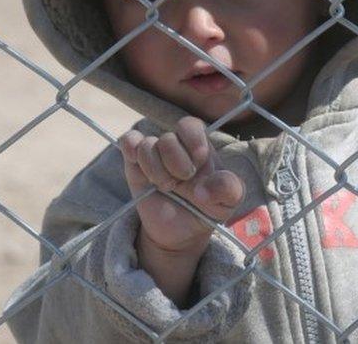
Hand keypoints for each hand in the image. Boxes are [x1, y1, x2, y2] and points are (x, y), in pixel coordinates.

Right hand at [119, 116, 244, 255]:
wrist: (181, 230)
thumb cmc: (208, 208)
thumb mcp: (228, 202)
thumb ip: (228, 189)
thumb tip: (202, 189)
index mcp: (200, 146)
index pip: (191, 126)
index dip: (193, 142)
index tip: (198, 162)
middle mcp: (176, 145)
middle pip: (168, 138)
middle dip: (175, 165)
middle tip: (181, 182)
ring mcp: (154, 153)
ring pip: (146, 145)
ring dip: (156, 171)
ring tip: (166, 187)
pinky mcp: (134, 163)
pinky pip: (128, 141)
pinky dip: (131, 150)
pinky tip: (143, 172)